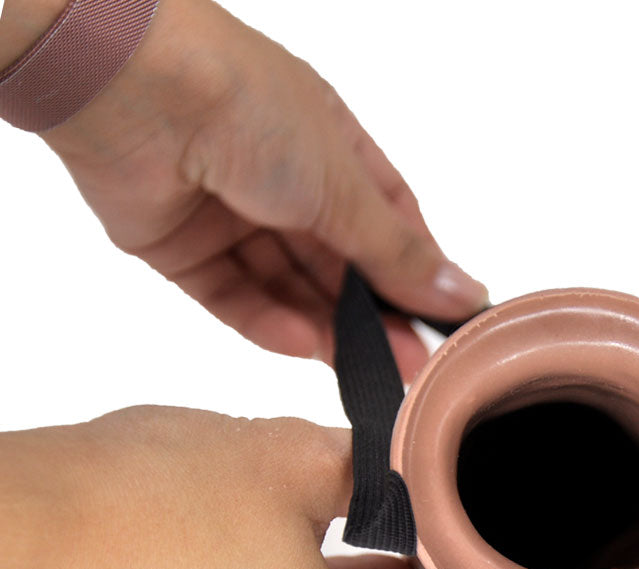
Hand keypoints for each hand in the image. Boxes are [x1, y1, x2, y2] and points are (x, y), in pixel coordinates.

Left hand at [35, 0, 487, 370]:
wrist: (133, 87)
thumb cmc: (249, 106)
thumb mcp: (344, 185)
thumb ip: (398, 252)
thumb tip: (463, 291)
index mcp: (330, 148)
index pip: (387, 222)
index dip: (414, 272)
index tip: (443, 320)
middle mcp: (282, 181)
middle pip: (338, 265)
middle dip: (372, 316)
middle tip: (406, 364)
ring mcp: (231, 215)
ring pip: (288, 287)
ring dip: (325, 328)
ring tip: (363, 369)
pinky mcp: (183, 248)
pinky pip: (233, 296)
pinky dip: (265, 321)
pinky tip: (301, 346)